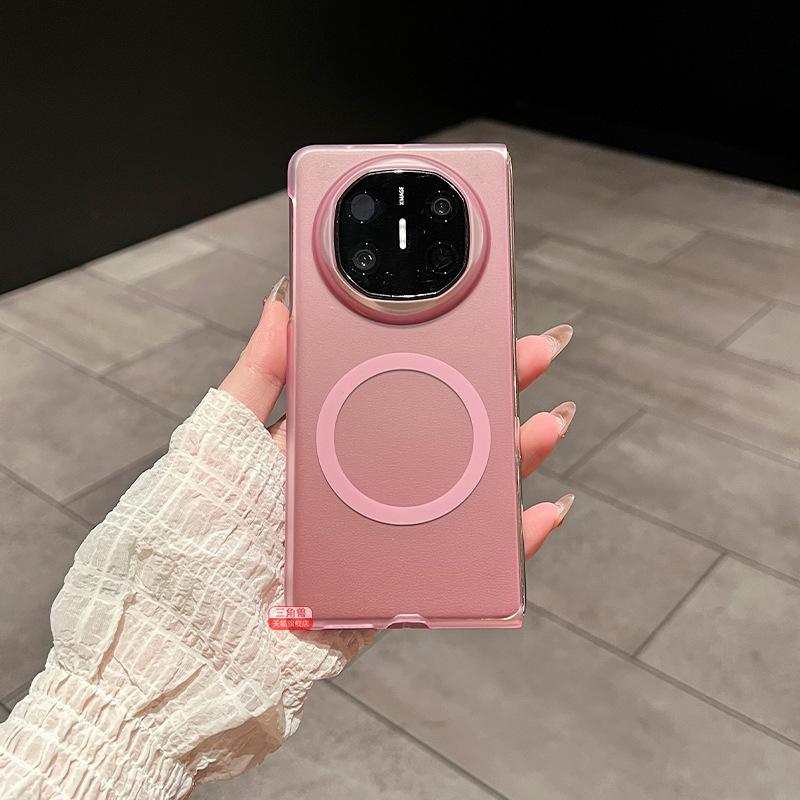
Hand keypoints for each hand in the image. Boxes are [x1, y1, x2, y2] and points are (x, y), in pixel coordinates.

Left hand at [220, 276, 575, 560]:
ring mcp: (387, 537)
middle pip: (445, 435)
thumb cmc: (187, 538)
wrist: (183, 644)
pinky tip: (540, 514)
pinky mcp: (398, 587)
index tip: (480, 323)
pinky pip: (464, 564)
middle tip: (535, 355)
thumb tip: (284, 299)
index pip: (398, 389)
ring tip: (546, 424)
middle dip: (496, 393)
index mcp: (327, 445)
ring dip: (516, 458)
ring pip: (466, 493)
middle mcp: (364, 487)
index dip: (444, 355)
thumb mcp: (217, 440)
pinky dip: (511, 544)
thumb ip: (256, 373)